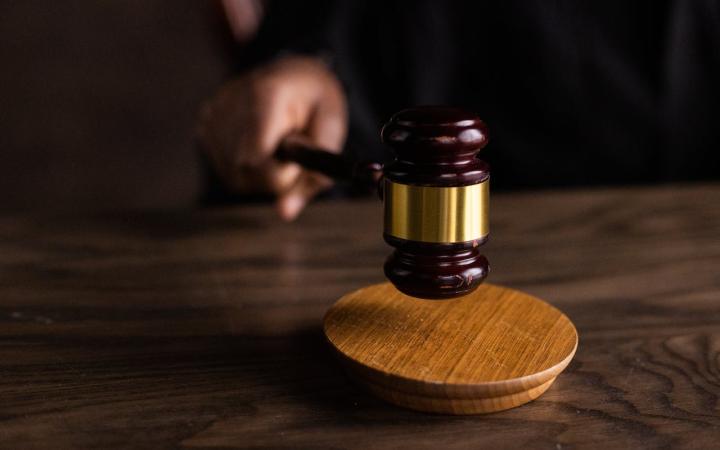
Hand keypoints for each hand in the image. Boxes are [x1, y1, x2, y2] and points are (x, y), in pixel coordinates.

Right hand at [197, 55, 346, 220]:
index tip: (296, 163)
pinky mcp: (204, 123)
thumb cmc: (317, 103)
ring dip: (261, 174)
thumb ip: (314, 175)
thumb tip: (284, 213)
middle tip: (292, 152)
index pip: (255, 158)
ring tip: (277, 145)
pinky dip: (247, 168)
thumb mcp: (332, 132)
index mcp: (266, 95)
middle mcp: (231, 101)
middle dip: (274, 176)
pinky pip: (226, 169)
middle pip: (244, 172)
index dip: (278, 175)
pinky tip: (260, 144)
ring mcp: (213, 112)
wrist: (294, 73)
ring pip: (234, 176)